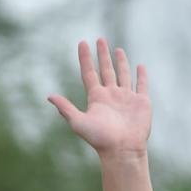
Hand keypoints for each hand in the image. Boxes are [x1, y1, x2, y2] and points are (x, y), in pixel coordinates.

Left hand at [49, 39, 151, 157]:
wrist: (122, 150)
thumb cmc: (100, 139)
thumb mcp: (79, 122)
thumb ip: (65, 109)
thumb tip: (49, 97)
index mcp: (97, 98)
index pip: (89, 73)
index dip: (85, 58)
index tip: (82, 43)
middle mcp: (111, 96)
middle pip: (106, 70)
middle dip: (102, 55)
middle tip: (100, 39)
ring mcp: (126, 98)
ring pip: (123, 75)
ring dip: (121, 62)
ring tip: (117, 50)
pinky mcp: (141, 102)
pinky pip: (141, 85)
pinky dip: (141, 76)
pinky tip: (140, 67)